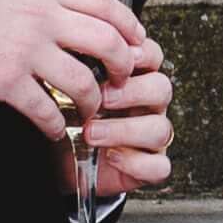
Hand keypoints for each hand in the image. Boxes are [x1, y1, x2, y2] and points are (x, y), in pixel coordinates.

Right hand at [0, 0, 165, 185]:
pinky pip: (44, 110)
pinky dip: (55, 126)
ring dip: (93, 102)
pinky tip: (54, 131)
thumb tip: (68, 17)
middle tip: (123, 81)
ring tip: (89, 111)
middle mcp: (43, 19)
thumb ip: (42, 0)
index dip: (128, 25)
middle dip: (124, 66)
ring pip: (83, 81)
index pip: (104, 5)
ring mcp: (26, 50)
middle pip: (107, 42)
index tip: (138, 41)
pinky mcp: (5, 81)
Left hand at [73, 47, 177, 197]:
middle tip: (101, 98)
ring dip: (125, 130)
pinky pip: (159, 167)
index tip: (117, 57)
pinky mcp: (149, 167)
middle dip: (132, 92)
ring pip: (161, 129)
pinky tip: (110, 157)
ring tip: (91, 133)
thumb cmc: (66, 122)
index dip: (142, 54)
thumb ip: (76, 72)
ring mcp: (151, 138)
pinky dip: (135, 162)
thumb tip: (69, 55)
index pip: (153, 57)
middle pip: (162, 88)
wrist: (60, 163)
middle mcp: (147, 107)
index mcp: (133, 81)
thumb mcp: (65, 92)